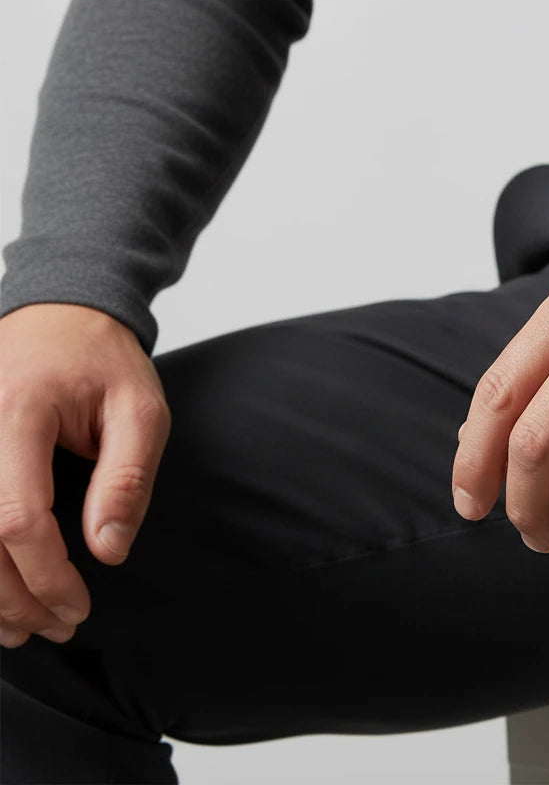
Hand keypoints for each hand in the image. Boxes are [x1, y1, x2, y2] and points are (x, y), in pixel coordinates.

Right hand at [0, 303, 170, 645]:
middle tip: (59, 626)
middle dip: (13, 598)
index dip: (46, 575)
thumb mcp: (140, 409)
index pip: (15, 517)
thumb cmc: (103, 360)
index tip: (78, 606)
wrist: (60, 314)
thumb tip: (109, 550)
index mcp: (16, 413)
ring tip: (23, 628)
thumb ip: (126, 478)